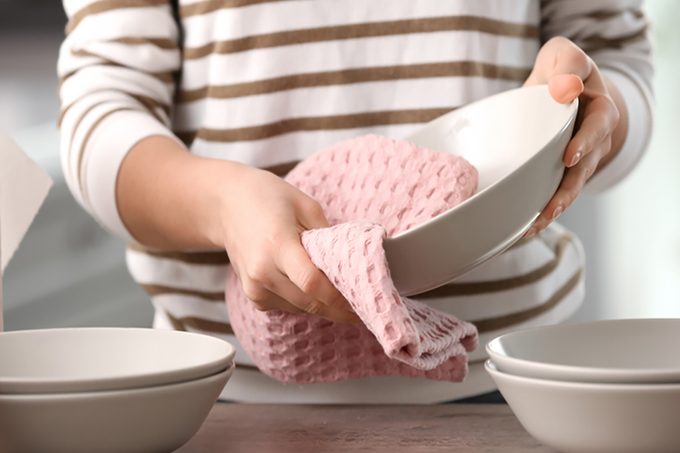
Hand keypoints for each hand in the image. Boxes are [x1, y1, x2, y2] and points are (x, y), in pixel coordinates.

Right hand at [219, 165, 357, 322]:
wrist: (226, 205)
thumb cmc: (266, 198)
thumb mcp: (305, 204)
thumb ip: (328, 235)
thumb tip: (350, 260)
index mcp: (277, 245)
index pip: (313, 284)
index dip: (339, 297)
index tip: (361, 298)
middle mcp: (262, 271)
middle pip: (309, 302)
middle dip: (339, 307)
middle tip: (363, 306)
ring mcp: (254, 286)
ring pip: (301, 308)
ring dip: (323, 306)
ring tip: (345, 298)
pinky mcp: (253, 295)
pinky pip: (287, 306)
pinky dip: (304, 302)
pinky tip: (315, 290)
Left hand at [523, 37, 620, 236]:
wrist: (562, 90)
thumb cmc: (562, 72)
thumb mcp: (564, 56)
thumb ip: (567, 63)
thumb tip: (564, 89)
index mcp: (599, 110)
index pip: (598, 126)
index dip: (586, 142)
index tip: (570, 156)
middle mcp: (593, 140)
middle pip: (585, 168)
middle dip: (569, 189)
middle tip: (552, 205)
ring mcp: (578, 161)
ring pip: (571, 187)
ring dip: (554, 207)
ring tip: (537, 223)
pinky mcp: (560, 172)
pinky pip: (556, 193)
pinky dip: (542, 211)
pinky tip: (525, 227)